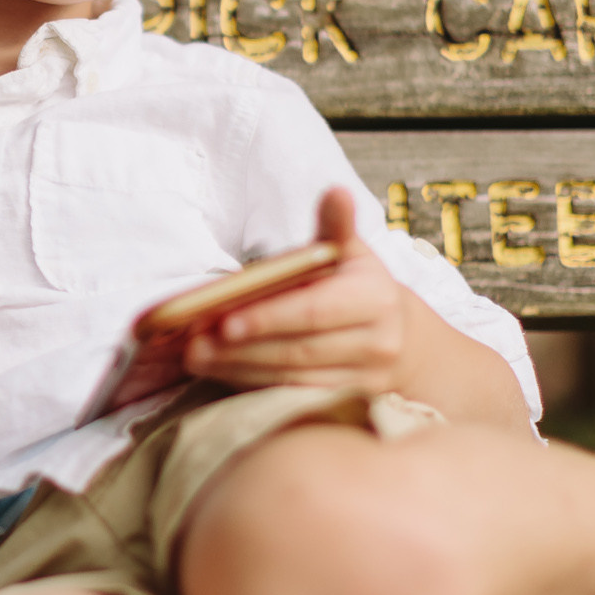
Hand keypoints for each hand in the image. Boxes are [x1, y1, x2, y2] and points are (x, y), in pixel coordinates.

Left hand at [184, 188, 411, 394]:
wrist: (399, 336)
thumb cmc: (356, 283)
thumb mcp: (350, 250)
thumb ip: (335, 225)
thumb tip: (336, 193)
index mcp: (375, 298)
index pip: (314, 310)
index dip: (269, 317)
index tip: (225, 319)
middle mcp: (378, 342)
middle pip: (298, 349)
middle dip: (242, 348)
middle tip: (195, 341)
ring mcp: (366, 378)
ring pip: (292, 377)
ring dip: (238, 368)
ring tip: (196, 356)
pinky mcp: (348, 401)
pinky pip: (294, 396)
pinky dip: (253, 385)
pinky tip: (220, 372)